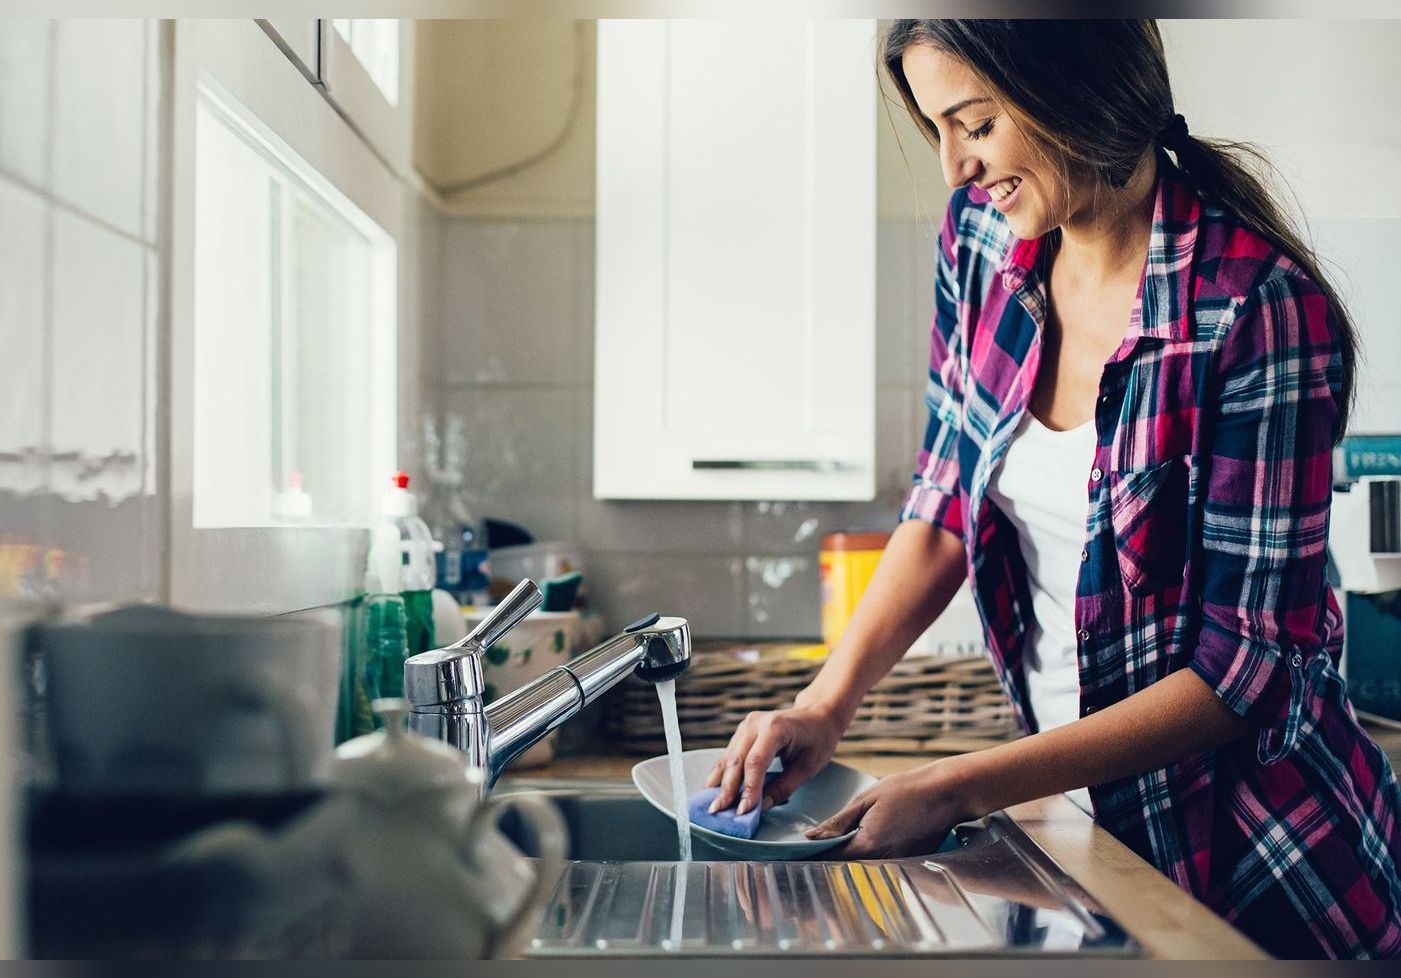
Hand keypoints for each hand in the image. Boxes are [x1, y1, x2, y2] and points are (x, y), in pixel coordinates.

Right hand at [703, 700, 845, 816]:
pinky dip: (722, 773)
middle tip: (718, 811)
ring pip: (728, 757)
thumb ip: (783, 787)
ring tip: (712, 805)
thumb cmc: (818, 739)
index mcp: (775, 728)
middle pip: (736, 760)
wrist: (818, 715)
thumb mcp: (808, 767)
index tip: (743, 810)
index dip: (748, 788)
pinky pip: (729, 754)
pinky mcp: (742, 731)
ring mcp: (746, 725)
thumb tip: (762, 807)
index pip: (755, 762)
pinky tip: (714, 789)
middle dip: (727, 788)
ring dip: (720, 783)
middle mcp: (756, 723)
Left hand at [804, 757, 977, 859]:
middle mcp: (883, 861)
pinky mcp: (909, 863)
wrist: (947, 793)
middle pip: (846, 865)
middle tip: (815, 844)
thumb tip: (812, 837)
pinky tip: (871, 837)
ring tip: (842, 838)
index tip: (797, 850)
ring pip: (864, 866)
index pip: (831, 857)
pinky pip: (882, 863)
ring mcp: (898, 865)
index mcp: (868, 845)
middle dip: (831, 855)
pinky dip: (871, 854)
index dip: (813, 854)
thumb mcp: (866, 799)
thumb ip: (838, 822)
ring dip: (851, 855)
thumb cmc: (907, 790)